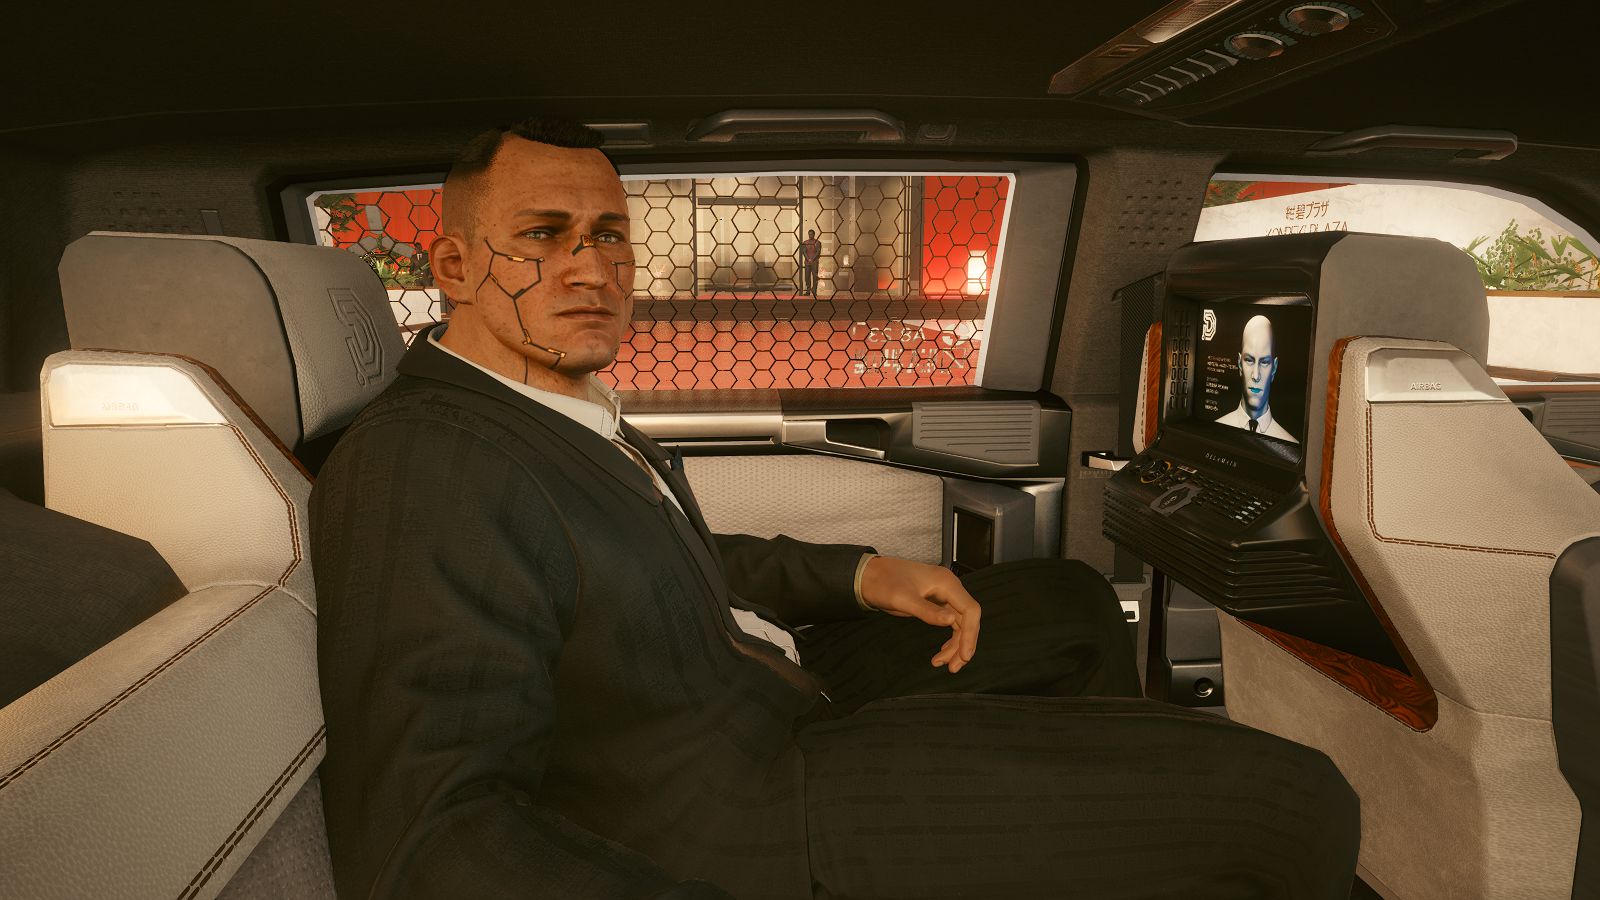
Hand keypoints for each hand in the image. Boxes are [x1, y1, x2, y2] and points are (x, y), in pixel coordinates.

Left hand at [858, 556, 980, 672]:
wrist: (869, 575)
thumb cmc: (883, 581)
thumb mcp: (903, 599)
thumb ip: (927, 610)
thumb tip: (950, 620)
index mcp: (946, 583)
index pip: (970, 610)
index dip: (971, 634)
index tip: (964, 655)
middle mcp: (948, 588)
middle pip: (967, 620)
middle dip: (962, 644)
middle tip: (953, 666)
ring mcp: (943, 595)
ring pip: (960, 623)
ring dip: (955, 645)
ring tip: (942, 662)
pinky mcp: (935, 602)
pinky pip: (950, 622)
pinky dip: (949, 638)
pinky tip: (942, 651)